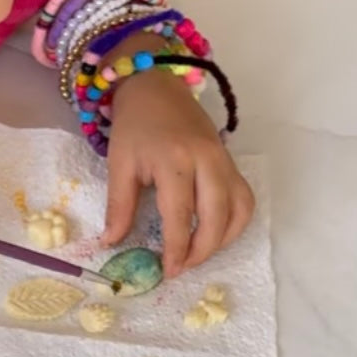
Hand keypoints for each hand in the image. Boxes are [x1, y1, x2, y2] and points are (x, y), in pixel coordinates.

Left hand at [103, 67, 253, 277]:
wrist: (154, 85)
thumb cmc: (134, 125)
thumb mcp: (119, 163)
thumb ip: (119, 206)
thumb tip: (111, 243)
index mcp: (173, 160)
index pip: (180, 215)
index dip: (176, 248)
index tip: (168, 271)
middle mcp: (205, 160)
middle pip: (216, 217)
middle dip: (202, 250)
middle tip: (183, 267)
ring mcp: (223, 159)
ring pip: (238, 209)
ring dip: (223, 239)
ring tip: (199, 253)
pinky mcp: (231, 159)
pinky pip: (244, 197)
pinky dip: (236, 221)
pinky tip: (217, 233)